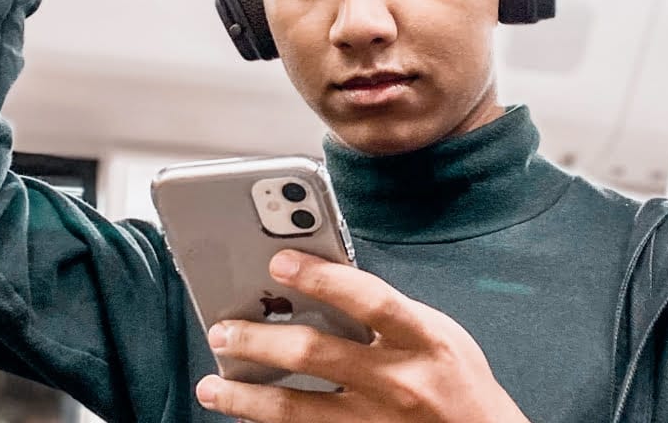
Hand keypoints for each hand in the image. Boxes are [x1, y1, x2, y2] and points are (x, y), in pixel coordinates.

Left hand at [195, 250, 529, 422]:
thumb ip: (384, 309)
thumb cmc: (456, 378)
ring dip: (246, 399)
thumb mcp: (435, 331)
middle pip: (316, 354)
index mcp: (421, 338)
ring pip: (297, 411)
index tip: (277, 261)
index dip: (321, 278)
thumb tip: (320, 279)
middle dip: (259, 340)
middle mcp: (398, 382)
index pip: (368, 299)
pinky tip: (245, 420)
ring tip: (211, 388)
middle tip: (222, 331)